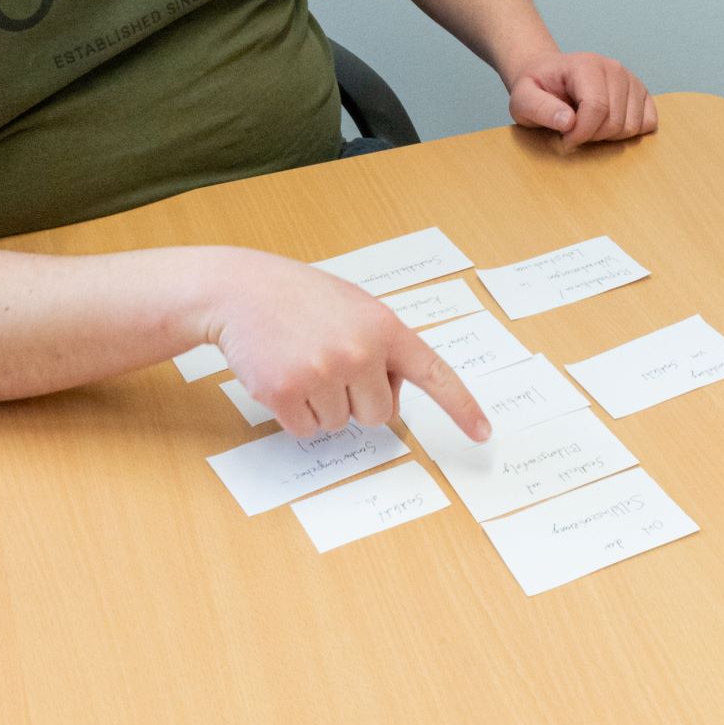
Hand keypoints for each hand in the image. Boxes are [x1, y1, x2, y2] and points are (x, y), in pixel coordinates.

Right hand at [204, 250, 488, 440]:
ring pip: (341, 424)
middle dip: (359, 400)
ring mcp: (323, 373)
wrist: (241, 290)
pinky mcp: (286, 393)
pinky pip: (306, 430)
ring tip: (302, 362)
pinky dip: (295, 414)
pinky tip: (282, 376)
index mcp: (385, 327)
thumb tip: (390, 398)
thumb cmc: (302, 299)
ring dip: (323, 405)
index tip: (482, 434)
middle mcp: (360, 351)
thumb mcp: (356, 308)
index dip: (461, 407)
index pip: (434, 373)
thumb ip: (383, 346)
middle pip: (380, 414)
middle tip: (331, 365)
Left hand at [505, 50, 657, 148]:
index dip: (580, 133)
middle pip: (615, 121)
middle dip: (592, 136)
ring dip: (609, 136)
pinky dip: (630, 132)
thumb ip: (540, 109)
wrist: (548, 75)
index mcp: (586, 65)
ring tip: (590, 127)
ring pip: (632, 125)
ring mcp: (631, 79)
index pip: (596, 108)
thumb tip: (569, 122)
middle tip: (574, 132)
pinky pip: (649, 122)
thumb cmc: (537, 88)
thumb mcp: (522, 99)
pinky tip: (608, 125)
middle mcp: (614, 68)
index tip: (563, 138)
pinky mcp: (641, 92)